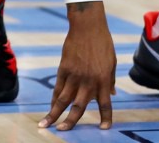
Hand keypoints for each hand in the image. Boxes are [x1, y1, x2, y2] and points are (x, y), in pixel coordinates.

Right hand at [39, 3, 114, 131]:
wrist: (88, 26)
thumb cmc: (103, 43)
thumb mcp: (112, 61)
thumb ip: (110, 79)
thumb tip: (111, 94)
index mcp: (104, 79)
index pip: (106, 103)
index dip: (105, 117)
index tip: (104, 129)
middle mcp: (89, 80)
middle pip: (79, 106)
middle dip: (71, 121)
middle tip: (63, 131)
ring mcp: (75, 75)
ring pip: (63, 100)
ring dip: (54, 114)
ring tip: (46, 125)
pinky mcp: (64, 69)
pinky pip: (57, 88)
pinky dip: (53, 99)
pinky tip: (50, 107)